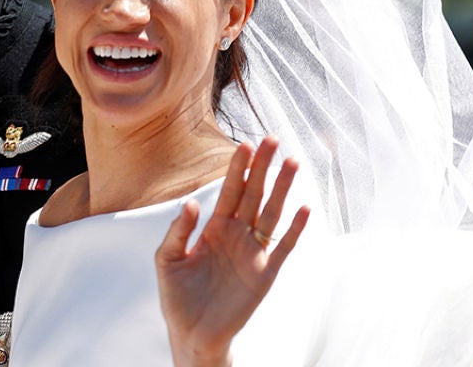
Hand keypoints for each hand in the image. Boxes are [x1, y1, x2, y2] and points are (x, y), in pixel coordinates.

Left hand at [155, 136, 310, 366]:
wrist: (192, 333)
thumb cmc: (176, 296)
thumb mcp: (167, 260)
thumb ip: (178, 231)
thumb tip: (192, 203)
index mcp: (213, 228)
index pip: (228, 191)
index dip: (236, 168)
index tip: (244, 144)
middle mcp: (236, 235)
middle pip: (253, 194)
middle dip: (262, 167)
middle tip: (272, 139)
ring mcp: (253, 253)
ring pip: (271, 213)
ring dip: (283, 189)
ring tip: (293, 162)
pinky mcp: (265, 274)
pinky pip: (284, 247)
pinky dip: (295, 229)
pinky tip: (305, 208)